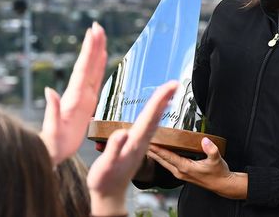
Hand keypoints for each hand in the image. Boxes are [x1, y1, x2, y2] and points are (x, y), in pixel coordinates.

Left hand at [40, 22, 107, 164]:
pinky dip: (99, 68)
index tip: (93, 33)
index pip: (82, 69)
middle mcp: (77, 94)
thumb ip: (52, 111)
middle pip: (87, 65)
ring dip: (96, 53)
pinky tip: (101, 59)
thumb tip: (49, 90)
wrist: (50, 153)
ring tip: (100, 36)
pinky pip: (95, 81)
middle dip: (93, 46)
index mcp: (73, 97)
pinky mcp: (85, 104)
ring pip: (91, 71)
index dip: (89, 51)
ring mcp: (81, 97)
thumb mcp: (52, 132)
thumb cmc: (52, 145)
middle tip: (98, 26)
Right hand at [86, 81, 177, 215]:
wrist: (109, 195)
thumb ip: (114, 149)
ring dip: (161, 105)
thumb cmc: (105, 181)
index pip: (150, 116)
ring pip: (154, 121)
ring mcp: (140, 144)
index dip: (159, 99)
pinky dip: (154, 115)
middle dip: (164, 98)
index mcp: (135, 142)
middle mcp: (141, 142)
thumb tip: (122, 132)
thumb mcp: (106, 165)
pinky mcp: (137, 146)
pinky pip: (148, 127)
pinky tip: (155, 111)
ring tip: (169, 92)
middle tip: (174, 83)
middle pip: (155, 116)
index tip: (171, 86)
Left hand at [148, 136, 246, 199]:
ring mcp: (180, 174)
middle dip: (153, 151)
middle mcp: (180, 172)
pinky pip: (169, 164)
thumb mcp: (216, 159)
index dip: (158, 149)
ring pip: (164, 163)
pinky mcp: (183, 173)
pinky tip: (160, 153)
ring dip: (156, 155)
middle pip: (162, 160)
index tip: (150, 142)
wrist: (222, 184)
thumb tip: (205, 141)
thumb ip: (211, 149)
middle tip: (143, 141)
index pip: (168, 157)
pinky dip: (163, 158)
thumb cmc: (218, 173)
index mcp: (186, 168)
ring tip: (148, 146)